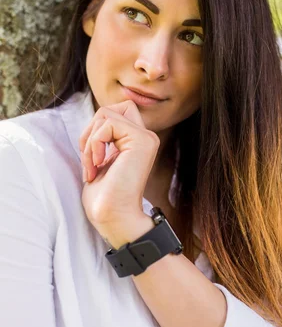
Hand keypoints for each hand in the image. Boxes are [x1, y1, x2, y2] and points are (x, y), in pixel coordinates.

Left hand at [79, 100, 159, 247]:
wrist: (113, 218)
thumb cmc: (104, 197)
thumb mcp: (101, 160)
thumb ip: (103, 139)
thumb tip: (96, 118)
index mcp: (137, 142)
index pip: (115, 113)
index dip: (96, 129)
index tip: (92, 157)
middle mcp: (146, 137)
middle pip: (112, 108)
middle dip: (91, 129)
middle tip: (89, 158)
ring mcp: (146, 138)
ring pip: (106, 113)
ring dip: (89, 140)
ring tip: (92, 166)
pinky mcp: (142, 140)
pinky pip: (108, 124)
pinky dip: (94, 143)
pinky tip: (97, 166)